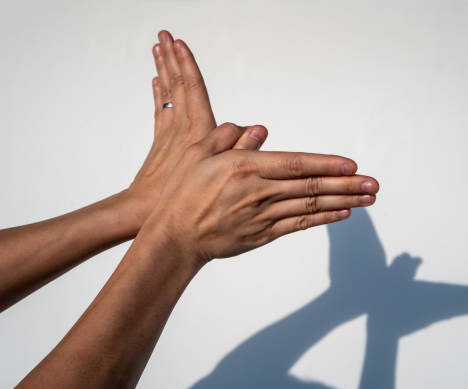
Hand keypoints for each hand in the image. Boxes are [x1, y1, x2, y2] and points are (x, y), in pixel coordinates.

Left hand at [126, 30, 265, 224]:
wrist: (143, 209)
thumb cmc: (181, 197)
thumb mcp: (217, 174)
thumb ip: (240, 149)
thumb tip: (258, 128)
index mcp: (198, 132)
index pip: (193, 89)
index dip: (188, 65)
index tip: (180, 43)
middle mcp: (182, 128)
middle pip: (177, 85)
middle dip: (171, 58)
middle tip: (164, 34)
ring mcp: (168, 134)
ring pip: (167, 94)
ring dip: (164, 70)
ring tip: (159, 48)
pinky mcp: (160, 143)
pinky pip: (160, 111)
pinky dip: (158, 94)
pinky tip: (156, 82)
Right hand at [145, 130, 379, 266]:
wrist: (174, 236)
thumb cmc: (182, 191)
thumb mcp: (197, 153)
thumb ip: (229, 136)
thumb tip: (261, 130)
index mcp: (244, 167)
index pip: (295, 164)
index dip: (327, 164)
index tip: (352, 165)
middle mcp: (259, 192)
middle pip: (311, 187)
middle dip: (347, 185)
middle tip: (374, 185)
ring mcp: (263, 216)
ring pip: (310, 207)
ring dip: (343, 202)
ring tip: (368, 199)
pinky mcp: (263, 235)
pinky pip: (299, 225)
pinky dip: (323, 220)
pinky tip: (342, 214)